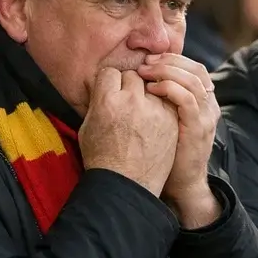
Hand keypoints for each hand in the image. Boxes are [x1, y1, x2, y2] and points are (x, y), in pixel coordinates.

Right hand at [80, 67, 178, 196]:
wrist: (126, 185)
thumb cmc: (102, 158)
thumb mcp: (87, 127)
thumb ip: (98, 102)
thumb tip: (103, 86)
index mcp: (107, 101)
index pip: (110, 72)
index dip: (109, 81)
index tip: (111, 89)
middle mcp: (132, 101)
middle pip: (133, 76)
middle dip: (129, 85)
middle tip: (127, 100)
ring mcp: (154, 110)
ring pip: (153, 87)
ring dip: (147, 94)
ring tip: (142, 111)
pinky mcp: (171, 120)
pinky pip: (166, 101)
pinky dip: (161, 106)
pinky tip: (153, 119)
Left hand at [138, 54, 221, 224]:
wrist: (181, 183)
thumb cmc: (167, 151)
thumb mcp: (167, 120)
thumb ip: (163, 100)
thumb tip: (141, 78)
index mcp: (204, 101)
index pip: (194, 67)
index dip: (172, 58)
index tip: (147, 58)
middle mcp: (209, 105)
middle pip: (195, 69)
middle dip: (168, 61)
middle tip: (144, 62)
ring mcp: (206, 116)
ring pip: (192, 80)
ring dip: (165, 71)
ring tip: (144, 72)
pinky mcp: (198, 128)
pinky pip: (188, 99)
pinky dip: (169, 89)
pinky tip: (150, 90)